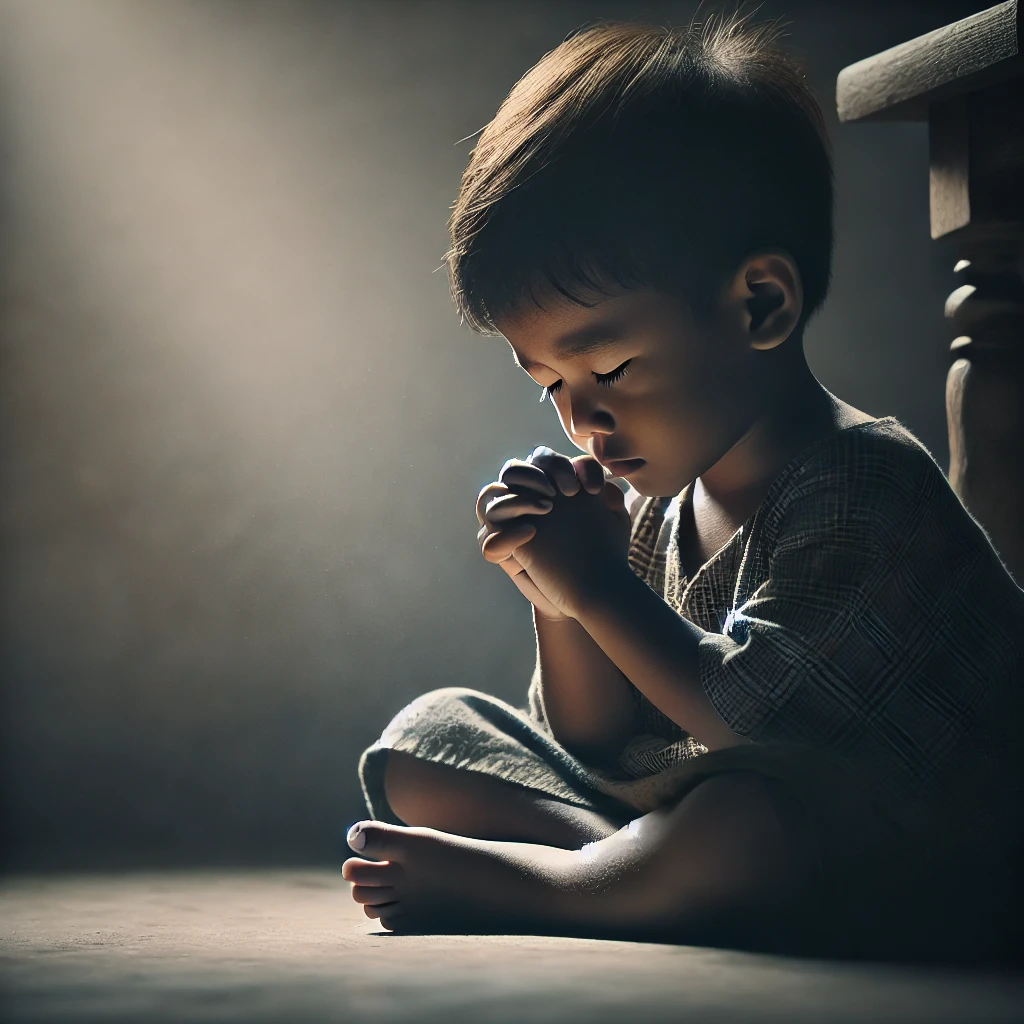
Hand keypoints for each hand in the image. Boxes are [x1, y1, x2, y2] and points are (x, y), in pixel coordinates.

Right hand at [476, 446, 630, 620]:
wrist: (591, 592)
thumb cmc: (603, 552)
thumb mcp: (614, 521)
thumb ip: (608, 496)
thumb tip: (602, 482)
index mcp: (550, 487)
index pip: (546, 460)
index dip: (565, 466)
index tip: (592, 489)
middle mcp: (525, 501)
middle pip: (514, 468)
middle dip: (536, 473)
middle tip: (567, 492)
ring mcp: (511, 525)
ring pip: (490, 495)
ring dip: (517, 497)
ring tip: (547, 509)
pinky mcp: (503, 550)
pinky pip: (488, 537)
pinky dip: (504, 536)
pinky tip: (531, 534)